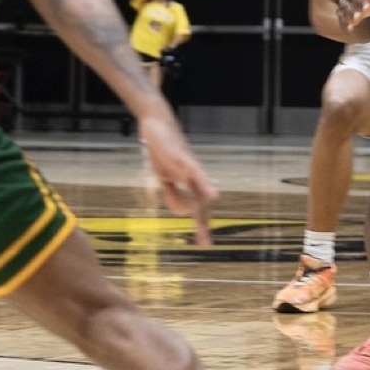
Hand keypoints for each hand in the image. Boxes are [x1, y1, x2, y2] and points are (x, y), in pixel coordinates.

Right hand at [135, 113, 216, 245]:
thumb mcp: (164, 177)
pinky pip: (196, 174)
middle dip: (203, 225)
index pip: (198, 207)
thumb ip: (172, 194)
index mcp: (189, 183)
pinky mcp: (184, 158)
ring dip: (204, 210)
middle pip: (201, 204)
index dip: (202, 225)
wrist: (156, 125)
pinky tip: (212, 195)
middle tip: (205, 245)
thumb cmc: (162, 150)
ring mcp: (190, 168)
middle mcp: (194, 177)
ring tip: (207, 228)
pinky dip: (205, 185)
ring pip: (201, 191)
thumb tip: (182, 212)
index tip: (203, 243)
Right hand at [336, 0, 369, 30]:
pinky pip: (341, 16)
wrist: (358, 17)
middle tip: (368, 8)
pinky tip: (351, 28)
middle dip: (360, 1)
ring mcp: (343, 4)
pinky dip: (346, 21)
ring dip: (351, 12)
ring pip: (345, 6)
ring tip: (358, 19)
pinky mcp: (340, 13)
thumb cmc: (367, 6)